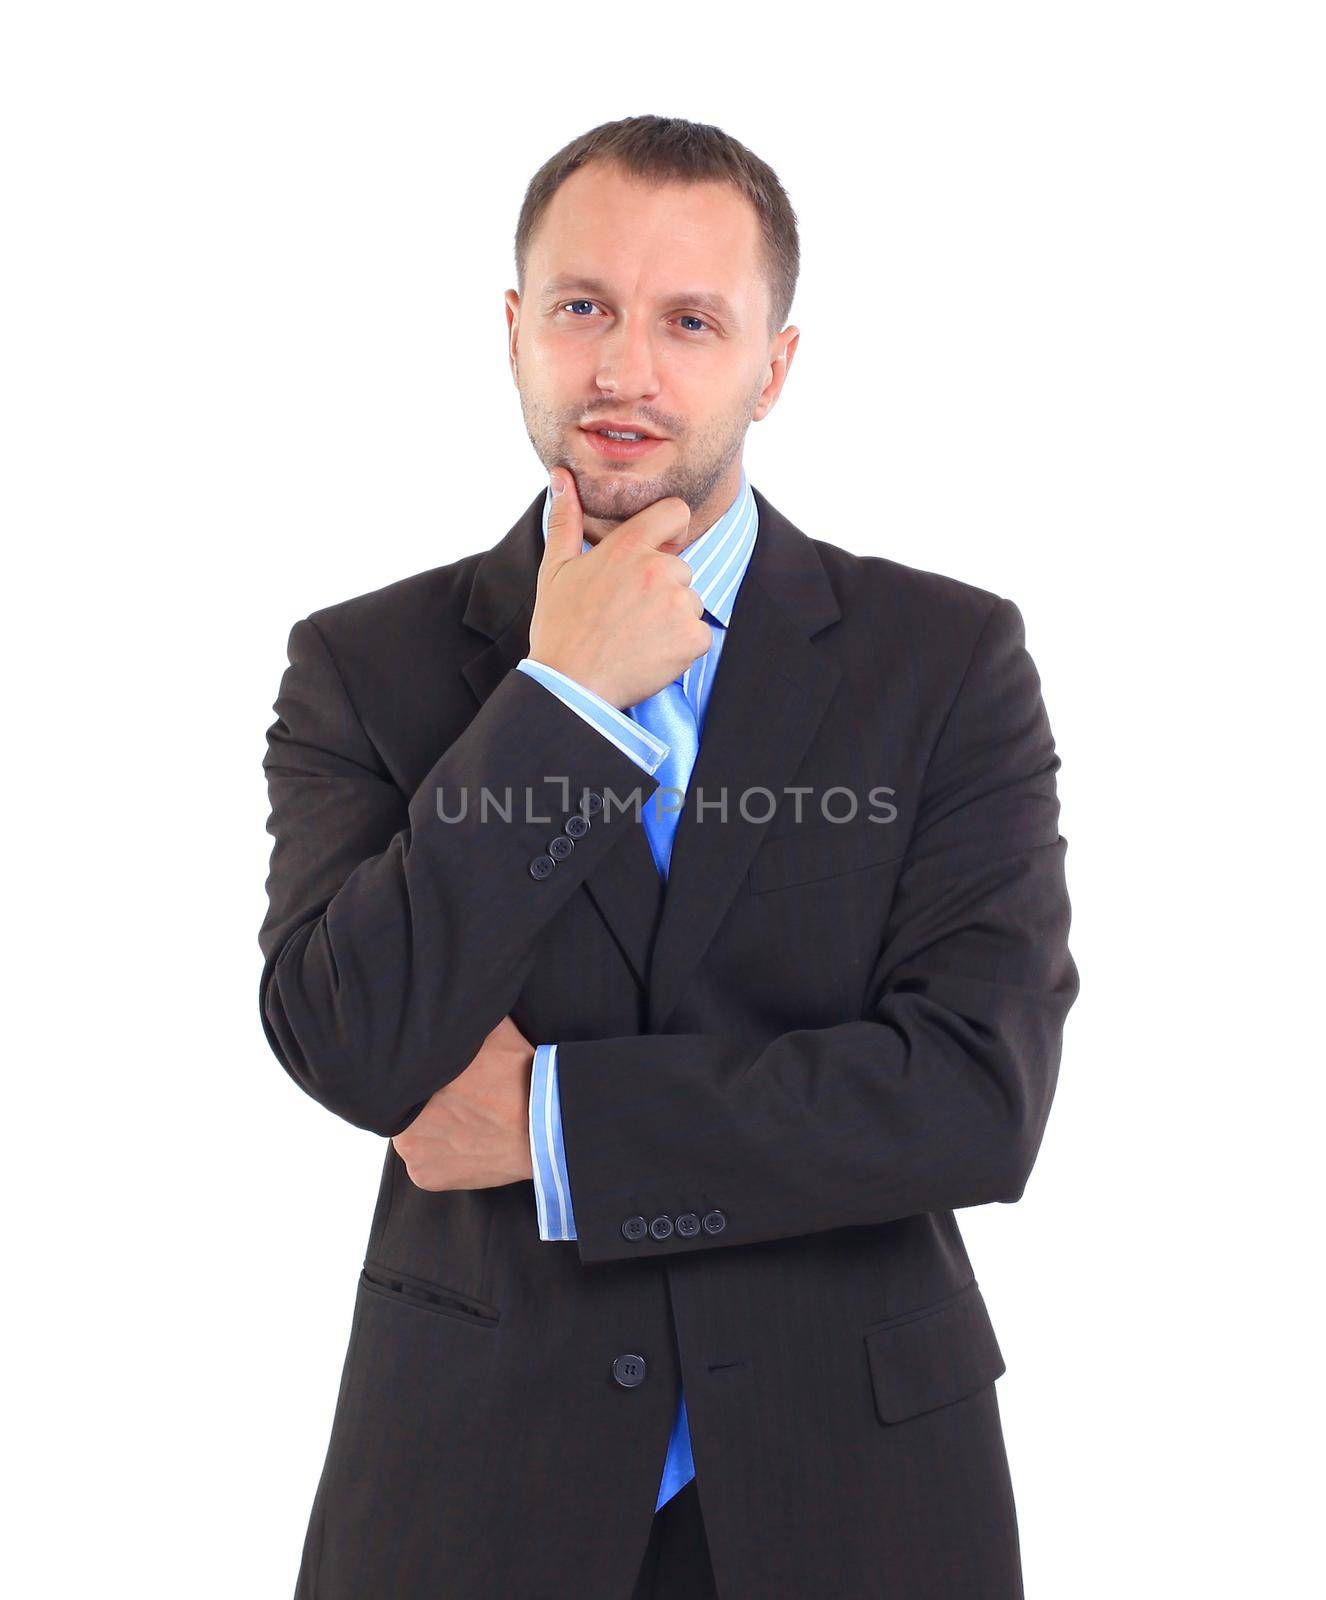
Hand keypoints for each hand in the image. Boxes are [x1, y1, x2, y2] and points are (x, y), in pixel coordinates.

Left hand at [391, 1015, 535, 1190]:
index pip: (405, 1073)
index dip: (423, 1070)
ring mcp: (411, 1151)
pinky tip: (467, 1140)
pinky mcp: (425, 1177)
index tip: (445, 1072)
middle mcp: (401, 1117)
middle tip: (458, 1095)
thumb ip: (463, 1020)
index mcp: (411, 1079)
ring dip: (432, 1126)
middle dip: (427, 1099)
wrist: (545, 1128)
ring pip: (415, 1132)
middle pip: (408, 1103)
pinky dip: (443, 1154)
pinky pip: (427, 1161)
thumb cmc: (517, 1076)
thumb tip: (451, 1003)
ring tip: (466, 1117)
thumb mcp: (491, 1030)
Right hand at [526, 467, 711, 709]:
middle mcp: (658, 570)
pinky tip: (651, 655)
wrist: (570, 685)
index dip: (671, 531)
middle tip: (629, 615)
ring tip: (637, 637)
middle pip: (682, 568)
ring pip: (690, 603)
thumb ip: (565, 520)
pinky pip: (700, 636)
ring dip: (673, 619)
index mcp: (627, 548)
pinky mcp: (692, 638)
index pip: (676, 513)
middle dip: (664, 588)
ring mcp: (678, 604)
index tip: (660, 550)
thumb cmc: (560, 628)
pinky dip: (682, 648)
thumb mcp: (556, 570)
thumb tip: (560, 477)